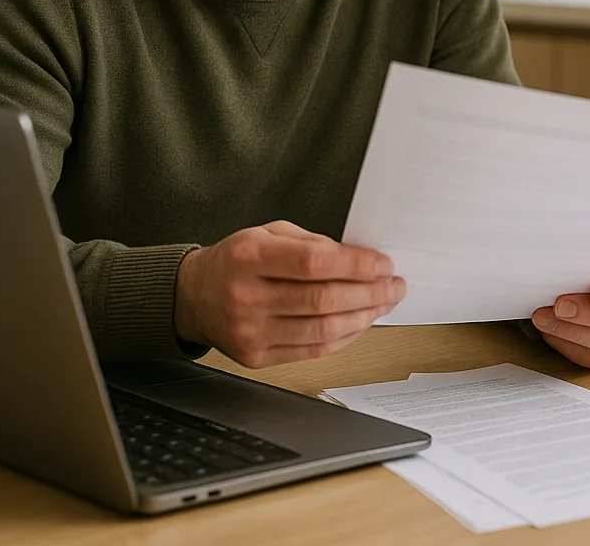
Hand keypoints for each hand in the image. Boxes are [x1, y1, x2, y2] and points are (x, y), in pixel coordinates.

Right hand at [174, 220, 403, 367]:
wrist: (195, 296)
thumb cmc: (237, 261)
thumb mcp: (268, 233)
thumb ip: (313, 243)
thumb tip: (361, 260)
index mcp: (249, 256)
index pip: (313, 263)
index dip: (356, 265)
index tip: (383, 264)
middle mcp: (246, 296)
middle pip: (322, 300)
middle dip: (369, 293)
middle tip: (394, 286)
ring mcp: (249, 331)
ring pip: (322, 329)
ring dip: (363, 317)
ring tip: (383, 304)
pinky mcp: (255, 357)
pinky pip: (312, 350)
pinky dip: (344, 337)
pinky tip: (360, 323)